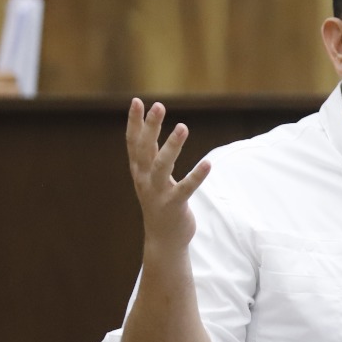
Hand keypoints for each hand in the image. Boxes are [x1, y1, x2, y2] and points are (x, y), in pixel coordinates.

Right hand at [126, 99, 210, 253]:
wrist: (163, 239)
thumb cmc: (159, 202)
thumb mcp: (150, 177)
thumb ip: (149, 155)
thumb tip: (147, 129)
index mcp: (139, 171)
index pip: (133, 142)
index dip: (134, 122)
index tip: (137, 101)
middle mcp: (144, 179)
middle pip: (145, 149)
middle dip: (150, 127)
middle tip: (158, 105)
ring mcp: (157, 193)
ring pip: (162, 166)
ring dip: (172, 146)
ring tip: (183, 126)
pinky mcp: (173, 205)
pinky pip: (185, 188)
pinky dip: (196, 176)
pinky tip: (208, 164)